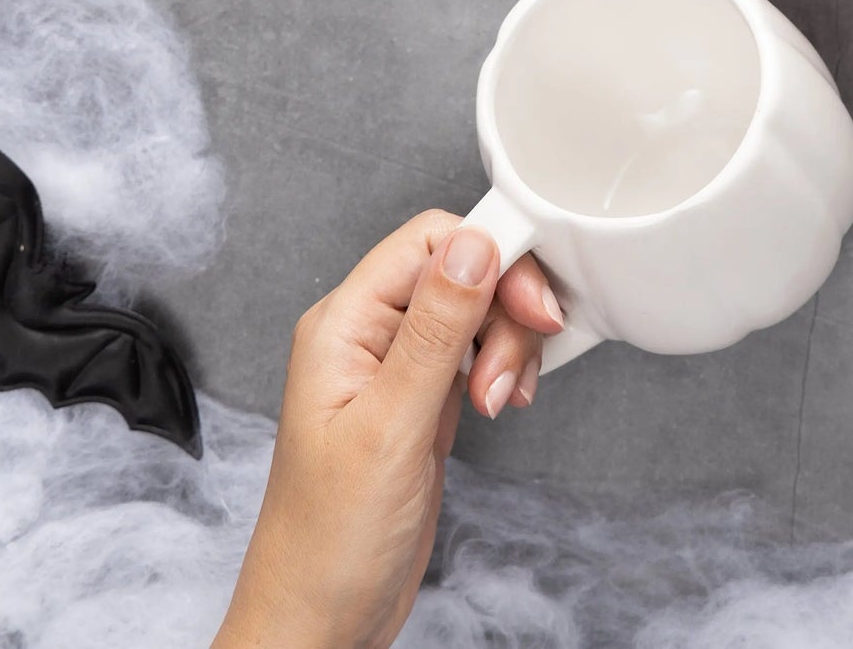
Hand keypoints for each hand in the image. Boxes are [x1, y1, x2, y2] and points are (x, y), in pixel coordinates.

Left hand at [214, 210, 561, 648]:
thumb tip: (472, 244)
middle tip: (518, 364)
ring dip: (507, 346)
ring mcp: (398, 366)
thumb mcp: (390, 428)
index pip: (427, 242)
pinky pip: (478, 352)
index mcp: (344, 323)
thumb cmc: (328, 541)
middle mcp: (369, 334)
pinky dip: (504, 369)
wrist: (321, 621)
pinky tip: (503, 403)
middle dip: (504, 309)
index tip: (531, 299)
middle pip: (461, 270)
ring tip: (500, 401)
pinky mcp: (424, 398)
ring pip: (477, 310)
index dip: (489, 254)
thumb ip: (435, 330)